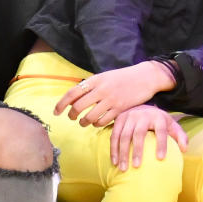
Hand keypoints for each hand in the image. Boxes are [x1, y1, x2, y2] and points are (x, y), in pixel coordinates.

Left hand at [54, 61, 175, 126]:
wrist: (146, 77)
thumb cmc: (124, 77)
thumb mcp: (106, 77)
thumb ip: (91, 86)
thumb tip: (73, 98)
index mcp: (96, 79)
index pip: (72, 93)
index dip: (61, 104)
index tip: (56, 112)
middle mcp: (102, 89)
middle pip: (78, 107)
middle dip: (72, 115)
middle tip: (72, 118)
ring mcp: (111, 100)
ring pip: (90, 117)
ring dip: (84, 122)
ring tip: (84, 122)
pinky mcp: (120, 109)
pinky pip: (103, 121)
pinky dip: (97, 124)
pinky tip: (98, 122)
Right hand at [110, 105, 187, 170]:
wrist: (142, 106)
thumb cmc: (159, 121)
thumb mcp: (171, 125)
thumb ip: (180, 136)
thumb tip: (184, 150)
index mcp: (158, 117)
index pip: (161, 131)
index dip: (162, 144)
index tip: (161, 158)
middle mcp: (143, 115)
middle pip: (139, 134)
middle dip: (138, 150)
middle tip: (137, 166)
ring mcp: (130, 116)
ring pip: (124, 136)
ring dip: (123, 153)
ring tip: (123, 168)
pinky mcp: (119, 119)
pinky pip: (114, 136)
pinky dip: (114, 149)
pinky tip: (115, 162)